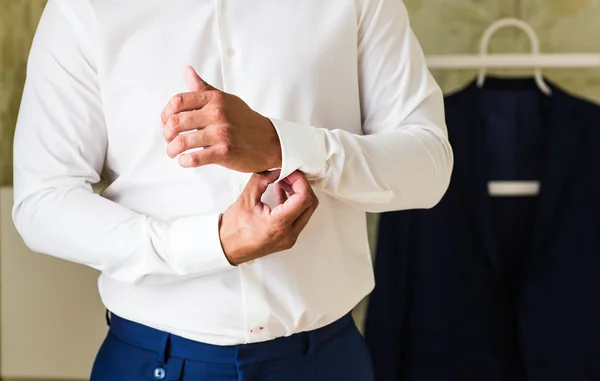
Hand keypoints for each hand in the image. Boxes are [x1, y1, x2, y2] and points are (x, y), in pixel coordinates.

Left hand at [161, 66, 281, 172]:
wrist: (270, 141)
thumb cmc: (245, 121)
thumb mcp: (226, 100)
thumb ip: (204, 88)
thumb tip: (187, 71)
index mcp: (215, 98)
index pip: (178, 101)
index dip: (166, 113)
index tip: (167, 123)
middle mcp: (217, 113)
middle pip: (175, 122)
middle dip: (166, 134)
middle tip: (169, 141)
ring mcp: (221, 133)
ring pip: (181, 142)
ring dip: (172, 150)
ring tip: (174, 153)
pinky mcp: (224, 152)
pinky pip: (194, 158)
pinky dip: (184, 161)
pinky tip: (185, 161)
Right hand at [219, 170, 318, 264]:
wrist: (227, 249)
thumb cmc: (233, 231)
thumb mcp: (246, 200)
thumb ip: (261, 180)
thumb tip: (274, 169)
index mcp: (279, 225)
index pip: (304, 198)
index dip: (300, 181)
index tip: (291, 172)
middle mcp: (288, 234)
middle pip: (310, 204)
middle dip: (302, 186)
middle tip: (288, 176)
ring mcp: (290, 238)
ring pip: (306, 211)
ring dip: (298, 194)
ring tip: (283, 183)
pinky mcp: (287, 238)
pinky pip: (298, 218)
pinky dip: (294, 204)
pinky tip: (282, 194)